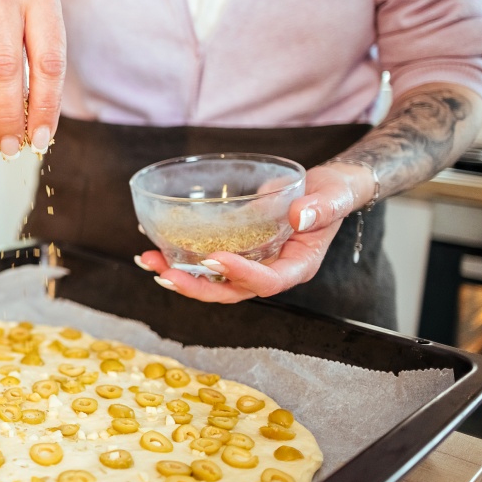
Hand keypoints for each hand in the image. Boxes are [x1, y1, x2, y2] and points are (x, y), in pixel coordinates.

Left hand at [135, 164, 372, 302]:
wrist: (322, 190)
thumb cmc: (332, 196)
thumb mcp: (334, 197)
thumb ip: (322, 208)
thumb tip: (299, 216)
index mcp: (296, 267)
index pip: (267, 282)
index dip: (241, 275)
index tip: (215, 259)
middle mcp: (268, 271)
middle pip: (230, 291)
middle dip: (196, 287)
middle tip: (166, 274)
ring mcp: (248, 263)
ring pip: (211, 280)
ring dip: (178, 274)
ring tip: (147, 260)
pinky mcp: (234, 249)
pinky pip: (204, 258)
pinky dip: (178, 253)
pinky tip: (152, 242)